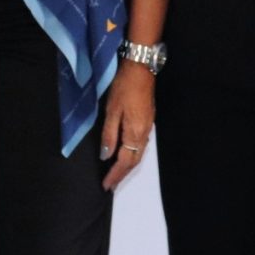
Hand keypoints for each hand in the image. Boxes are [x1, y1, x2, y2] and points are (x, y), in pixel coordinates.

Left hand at [100, 61, 155, 190]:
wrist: (141, 68)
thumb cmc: (124, 87)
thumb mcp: (112, 110)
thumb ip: (109, 135)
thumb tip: (106, 156)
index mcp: (134, 133)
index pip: (124, 161)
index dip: (115, 174)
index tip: (106, 185)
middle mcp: (144, 134)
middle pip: (134, 161)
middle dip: (122, 175)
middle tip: (111, 185)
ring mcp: (148, 127)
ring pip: (138, 154)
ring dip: (127, 166)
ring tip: (117, 174)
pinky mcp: (148, 120)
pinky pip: (140, 145)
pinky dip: (132, 155)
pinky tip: (125, 155)